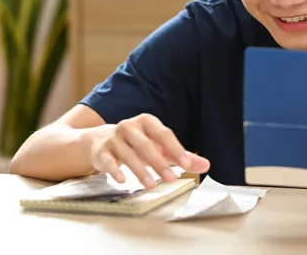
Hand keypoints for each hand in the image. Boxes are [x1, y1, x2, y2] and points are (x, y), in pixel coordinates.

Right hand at [84, 113, 209, 188]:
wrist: (100, 140)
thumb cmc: (136, 143)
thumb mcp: (158, 146)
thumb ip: (180, 155)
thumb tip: (206, 165)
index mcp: (147, 121)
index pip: (164, 134)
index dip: (175, 149)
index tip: (186, 164)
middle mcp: (130, 126)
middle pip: (147, 144)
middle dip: (159, 162)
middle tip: (171, 178)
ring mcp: (114, 137)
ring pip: (129, 154)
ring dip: (141, 170)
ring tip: (152, 184)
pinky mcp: (102, 151)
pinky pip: (108, 160)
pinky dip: (115, 169)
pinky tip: (122, 180)